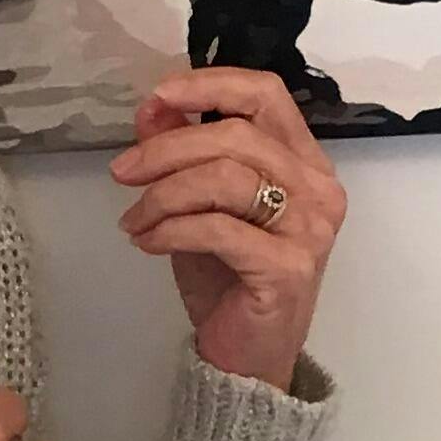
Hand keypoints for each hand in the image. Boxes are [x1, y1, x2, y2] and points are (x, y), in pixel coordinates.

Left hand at [107, 70, 345, 389]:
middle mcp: (318, 189)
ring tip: (134, 219)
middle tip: (122, 172)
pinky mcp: (287, 268)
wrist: (247, 356)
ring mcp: (309, 230)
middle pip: (235, 135)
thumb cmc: (229, 278)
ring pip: (224, 178)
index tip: (157, 98)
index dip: (209, 84)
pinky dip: (170, 229)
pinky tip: (147, 242)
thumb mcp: (199, 205)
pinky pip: (217, 228)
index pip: (265, 94)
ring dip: (163, 194)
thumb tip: (153, 108)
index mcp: (304, 162)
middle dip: (166, 149)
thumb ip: (184, 153)